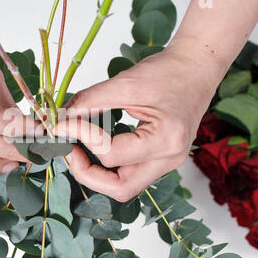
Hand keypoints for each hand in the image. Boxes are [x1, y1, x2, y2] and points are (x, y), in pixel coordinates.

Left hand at [55, 46, 222, 201]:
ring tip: (77, 150)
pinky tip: (94, 148)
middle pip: (120, 189)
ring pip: (123, 186)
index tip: (64, 122)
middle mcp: (169, 159)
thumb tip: (62, 120)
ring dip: (95, 174)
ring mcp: (166, 163)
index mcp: (166, 140)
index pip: (111, 155)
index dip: (82, 137)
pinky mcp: (159, 159)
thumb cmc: (170, 71)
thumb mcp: (125, 82)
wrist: (196, 68)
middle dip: (86, 173)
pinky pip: (128, 174)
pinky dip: (107, 166)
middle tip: (67, 150)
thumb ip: (90, 102)